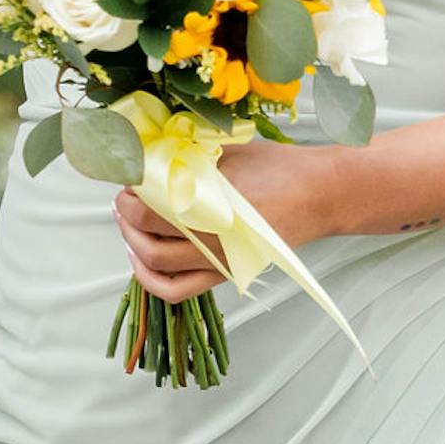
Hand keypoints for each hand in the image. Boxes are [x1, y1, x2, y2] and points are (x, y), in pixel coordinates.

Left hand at [112, 136, 340, 297]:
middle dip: (126, 217)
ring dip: (132, 244)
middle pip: (148, 237)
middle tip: (125, 198)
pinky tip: (141, 259)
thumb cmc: (279, 169)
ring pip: (156, 265)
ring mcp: (218, 261)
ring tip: (129, 224)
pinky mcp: (224, 274)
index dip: (130, 192)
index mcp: (214, 203)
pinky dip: (151, 278)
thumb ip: (188, 160)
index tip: (128, 177)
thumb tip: (148, 159)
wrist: (320, 196)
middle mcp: (213, 238)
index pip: (151, 206)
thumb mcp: (229, 154)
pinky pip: (176, 289)